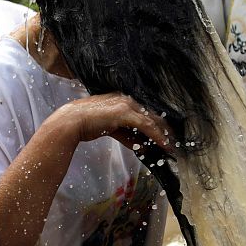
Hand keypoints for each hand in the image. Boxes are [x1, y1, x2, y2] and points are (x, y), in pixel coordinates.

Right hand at [52, 92, 173, 153]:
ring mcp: (127, 105)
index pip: (145, 113)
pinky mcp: (126, 113)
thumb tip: (141, 144)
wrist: (71, 121)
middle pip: (153, 115)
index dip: (157, 125)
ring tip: (171, 146)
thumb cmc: (85, 124)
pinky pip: (147, 126)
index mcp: (122, 100)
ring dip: (164, 134)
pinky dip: (157, 136)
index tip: (165, 136)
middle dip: (164, 130)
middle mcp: (127, 99)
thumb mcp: (110, 129)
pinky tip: (164, 145)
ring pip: (152, 120)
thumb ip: (126, 135)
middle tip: (173, 142)